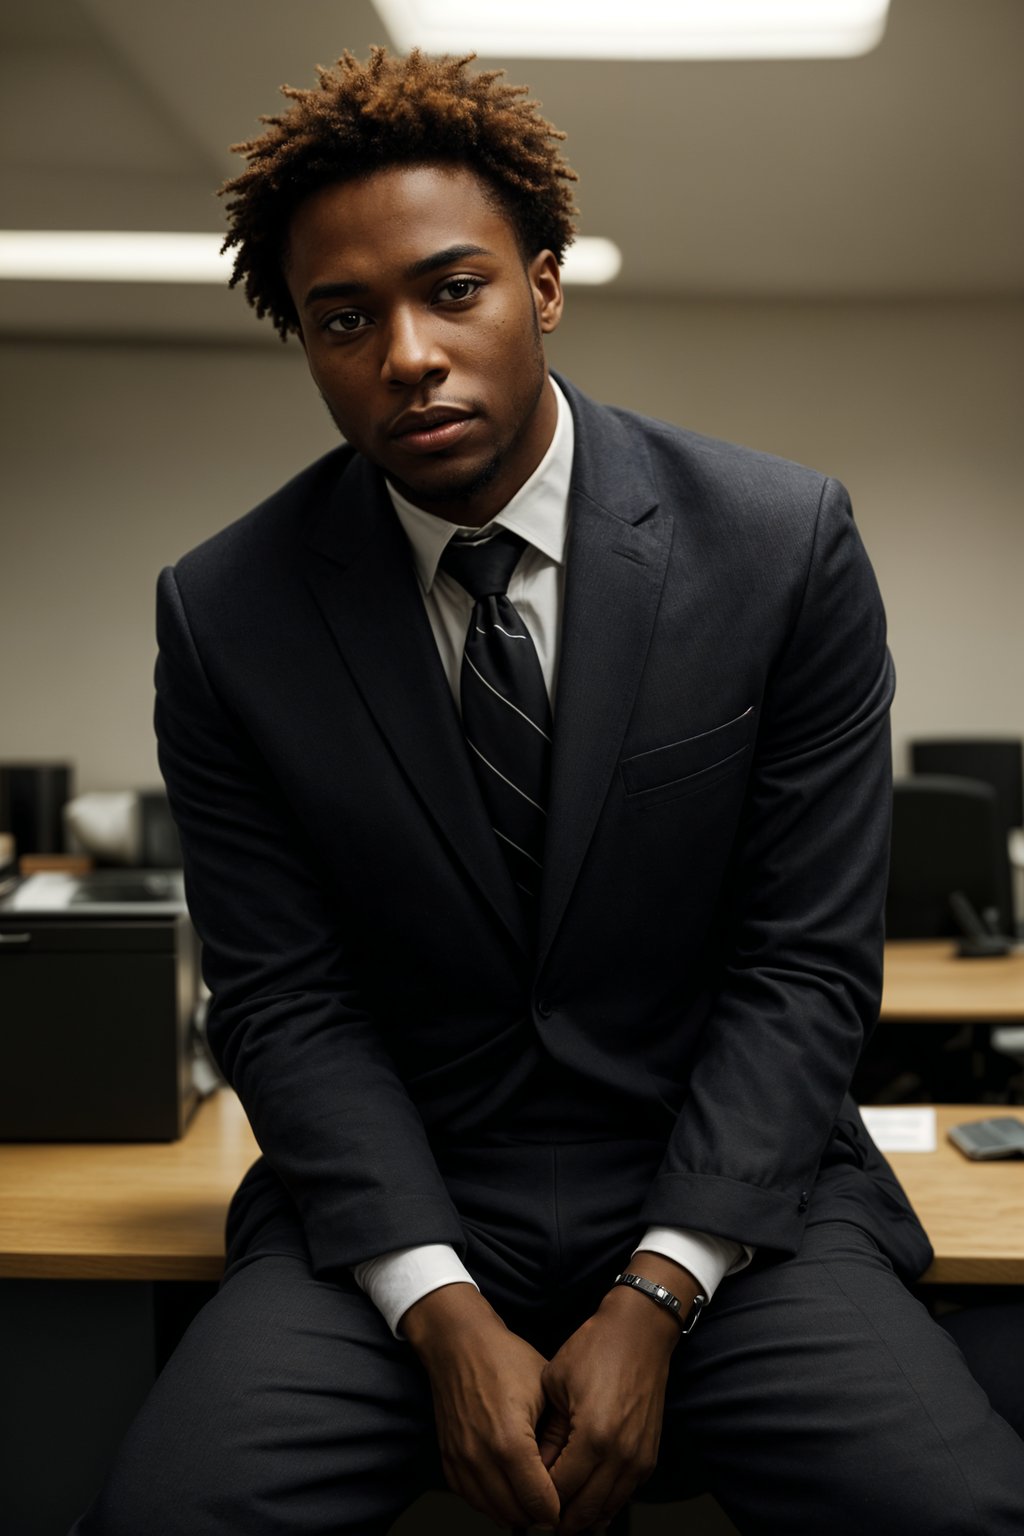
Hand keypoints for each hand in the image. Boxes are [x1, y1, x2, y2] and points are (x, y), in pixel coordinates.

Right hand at [402, 1283, 560, 1529]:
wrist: (458, 1343)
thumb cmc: (503, 1358)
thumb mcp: (545, 1390)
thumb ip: (558, 1434)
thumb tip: (576, 1467)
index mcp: (509, 1441)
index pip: (539, 1501)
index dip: (559, 1509)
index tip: (569, 1504)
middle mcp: (480, 1457)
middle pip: (517, 1515)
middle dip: (540, 1514)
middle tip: (555, 1502)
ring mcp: (460, 1461)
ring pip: (493, 1512)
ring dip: (516, 1511)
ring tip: (533, 1497)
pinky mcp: (448, 1460)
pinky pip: (472, 1500)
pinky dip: (492, 1502)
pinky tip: (508, 1488)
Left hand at [539, 1254, 698, 1533]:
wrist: (640, 1332)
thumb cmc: (596, 1348)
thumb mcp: (555, 1383)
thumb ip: (547, 1432)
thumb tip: (536, 1466)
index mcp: (593, 1437)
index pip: (559, 1489)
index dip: (538, 1498)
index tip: (522, 1497)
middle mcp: (620, 1455)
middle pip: (584, 1510)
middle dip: (558, 1517)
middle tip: (537, 1516)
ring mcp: (638, 1458)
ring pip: (606, 1509)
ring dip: (582, 1516)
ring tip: (558, 1514)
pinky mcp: (649, 1456)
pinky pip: (623, 1496)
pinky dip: (603, 1504)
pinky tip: (585, 1502)